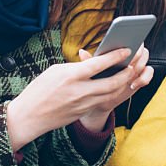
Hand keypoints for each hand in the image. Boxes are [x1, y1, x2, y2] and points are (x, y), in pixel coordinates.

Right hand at [6, 47, 152, 149]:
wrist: (29, 116)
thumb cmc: (39, 89)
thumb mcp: (56, 71)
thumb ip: (77, 67)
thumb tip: (94, 64)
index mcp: (71, 76)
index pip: (98, 64)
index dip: (115, 56)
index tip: (126, 49)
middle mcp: (79, 91)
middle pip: (112, 82)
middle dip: (127, 72)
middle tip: (136, 63)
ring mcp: (83, 104)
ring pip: (112, 94)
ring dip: (125, 83)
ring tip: (132, 73)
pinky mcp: (83, 113)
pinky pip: (104, 102)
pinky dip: (114, 93)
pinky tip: (120, 86)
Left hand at [76, 45, 152, 131]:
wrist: (100, 96)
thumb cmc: (96, 78)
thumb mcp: (91, 69)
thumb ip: (90, 61)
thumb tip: (82, 52)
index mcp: (120, 49)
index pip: (131, 37)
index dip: (132, 41)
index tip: (127, 49)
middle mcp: (131, 55)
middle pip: (142, 49)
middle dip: (138, 55)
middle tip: (130, 62)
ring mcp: (137, 66)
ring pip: (146, 61)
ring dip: (140, 67)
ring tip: (130, 75)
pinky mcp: (141, 77)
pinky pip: (148, 74)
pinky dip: (143, 78)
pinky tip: (132, 84)